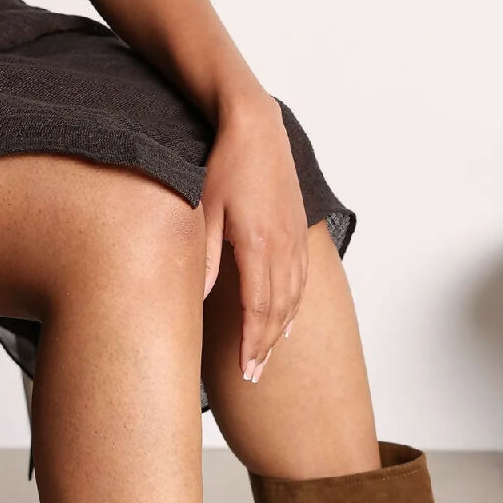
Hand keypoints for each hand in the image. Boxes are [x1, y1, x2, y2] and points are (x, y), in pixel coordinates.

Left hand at [202, 94, 307, 381]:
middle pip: (278, 312)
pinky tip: (287, 324)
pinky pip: (300, 282)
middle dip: (264, 348)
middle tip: (252, 377)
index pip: (258, 309)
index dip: (252, 344)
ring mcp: (293, 240)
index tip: (244, 371)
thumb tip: (202, 298)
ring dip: (279, 333)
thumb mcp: (203, 208)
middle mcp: (282, 247)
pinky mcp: (296, 231)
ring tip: (266, 359)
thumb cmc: (224, 163)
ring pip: (292, 299)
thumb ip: (205, 256)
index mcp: (258, 244)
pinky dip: (294, 308)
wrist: (256, 125)